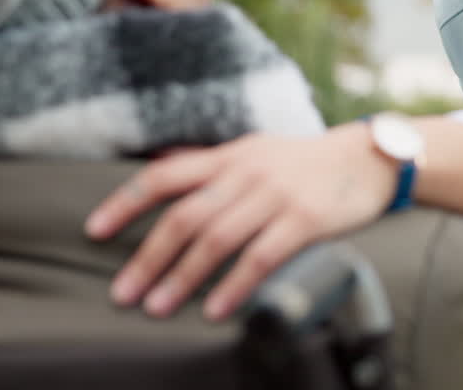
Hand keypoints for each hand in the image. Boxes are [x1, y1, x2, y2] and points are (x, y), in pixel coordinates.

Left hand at [84, 122, 394, 320]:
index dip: (124, 202)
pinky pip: (261, 257)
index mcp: (227, 156)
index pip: (163, 176)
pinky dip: (233, 286)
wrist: (368, 158)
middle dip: (147, 257)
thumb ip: (212, 167)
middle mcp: (245, 172)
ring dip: (182, 277)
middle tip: (122, 293)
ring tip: (156, 307)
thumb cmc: (303, 162)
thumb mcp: (254, 152)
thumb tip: (161, 172)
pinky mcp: (304, 220)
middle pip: (183, 216)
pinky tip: (214, 310)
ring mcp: (275, 195)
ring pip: (216, 239)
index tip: (94, 230)